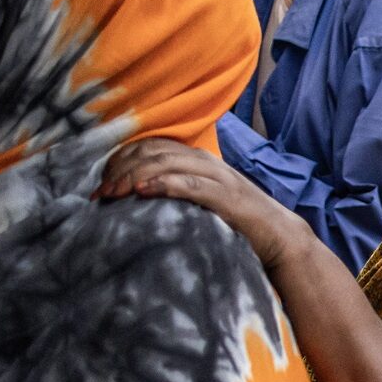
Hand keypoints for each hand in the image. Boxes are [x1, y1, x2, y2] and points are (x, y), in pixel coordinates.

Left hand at [95, 139, 307, 270]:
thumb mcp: (201, 199)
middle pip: (151, 151)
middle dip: (120, 169)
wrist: (278, 235)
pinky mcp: (225, 195)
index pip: (149, 145)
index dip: (119, 159)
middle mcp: (205, 160)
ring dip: (133, 176)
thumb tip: (135, 198)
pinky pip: (189, 183)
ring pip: (165, 162)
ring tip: (114, 194)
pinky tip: (142, 191)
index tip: (102, 184)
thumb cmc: (236, 221)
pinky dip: (162, 184)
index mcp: (197, 158)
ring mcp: (217, 176)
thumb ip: (176, 191)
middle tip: (102, 193)